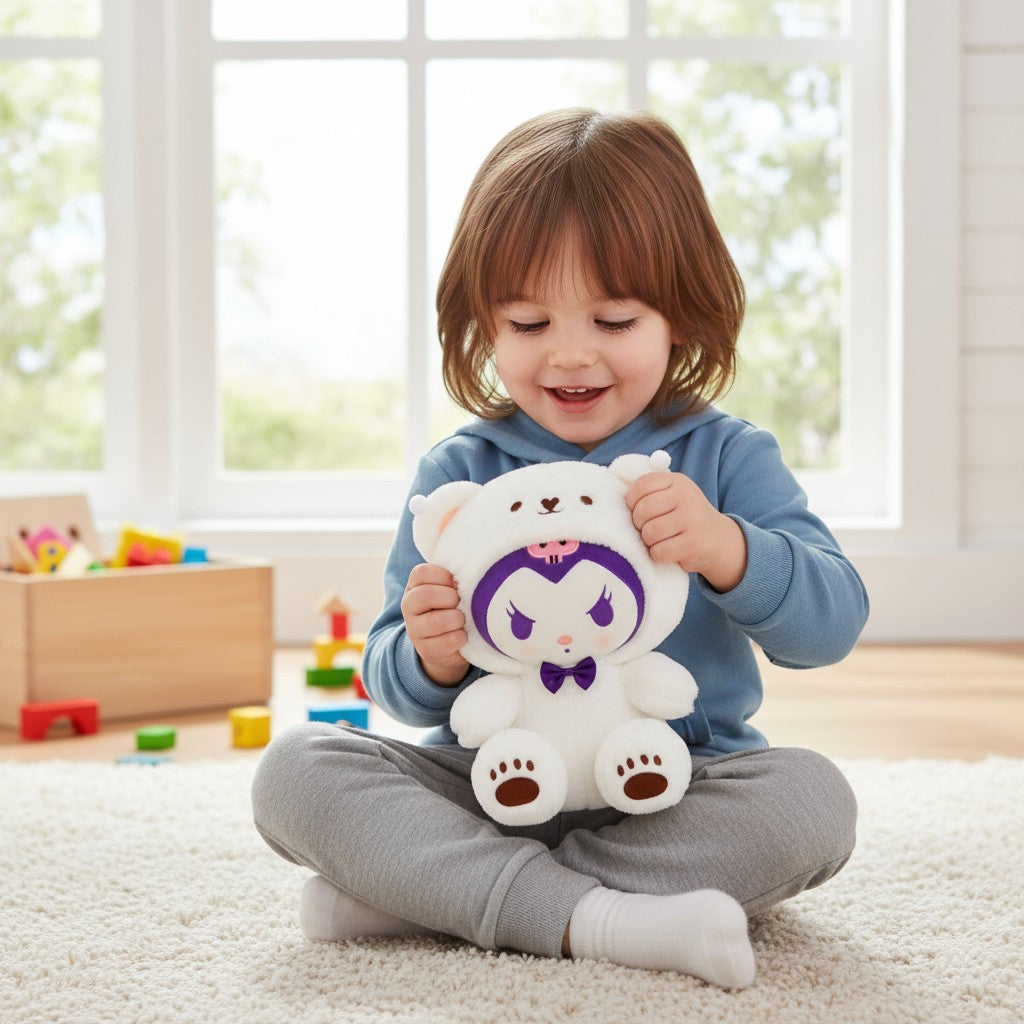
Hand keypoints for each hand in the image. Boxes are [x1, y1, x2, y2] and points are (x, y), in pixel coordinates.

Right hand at [401, 563, 469, 685]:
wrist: (446, 646)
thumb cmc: (451, 608)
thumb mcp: (448, 590)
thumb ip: (452, 578)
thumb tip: (470, 571)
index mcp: (414, 587)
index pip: (421, 572)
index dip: (443, 577)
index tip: (455, 584)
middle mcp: (408, 607)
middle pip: (425, 595)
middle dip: (450, 598)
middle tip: (459, 603)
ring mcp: (415, 630)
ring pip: (437, 621)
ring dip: (457, 619)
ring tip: (461, 620)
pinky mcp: (427, 651)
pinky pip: (448, 641)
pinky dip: (461, 637)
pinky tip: (462, 635)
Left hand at [625, 471, 746, 592]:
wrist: (719, 541)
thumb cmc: (686, 518)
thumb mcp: (674, 496)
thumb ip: (651, 492)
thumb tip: (615, 499)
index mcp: (678, 481)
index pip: (642, 485)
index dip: (632, 501)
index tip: (637, 510)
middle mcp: (687, 497)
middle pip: (643, 510)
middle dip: (639, 524)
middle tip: (648, 529)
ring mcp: (693, 520)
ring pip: (650, 533)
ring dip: (649, 542)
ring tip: (660, 540)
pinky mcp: (694, 543)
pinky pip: (659, 552)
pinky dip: (658, 555)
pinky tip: (668, 551)